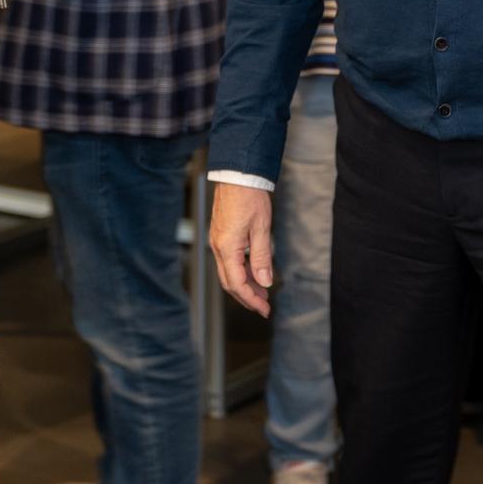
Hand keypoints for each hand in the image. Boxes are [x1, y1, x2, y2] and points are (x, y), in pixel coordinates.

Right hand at [208, 182, 274, 317]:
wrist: (238, 174)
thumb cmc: (249, 197)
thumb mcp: (261, 229)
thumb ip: (261, 258)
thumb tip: (264, 281)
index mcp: (227, 248)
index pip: (237, 284)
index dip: (251, 300)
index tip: (264, 309)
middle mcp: (218, 247)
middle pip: (229, 282)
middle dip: (247, 296)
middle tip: (264, 305)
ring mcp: (217, 240)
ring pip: (228, 271)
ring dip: (245, 283)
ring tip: (262, 290)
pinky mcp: (220, 234)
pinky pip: (228, 260)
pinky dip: (241, 270)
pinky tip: (254, 271)